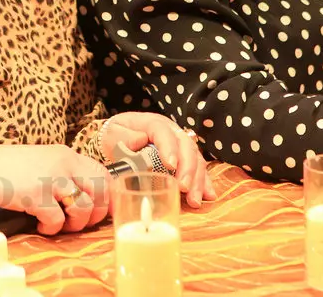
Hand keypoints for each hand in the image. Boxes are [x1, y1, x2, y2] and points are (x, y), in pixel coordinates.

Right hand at [0, 144, 111, 235]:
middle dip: (96, 214)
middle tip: (79, 222)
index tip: (106, 212)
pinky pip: (57, 220)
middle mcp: (63, 163)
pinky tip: (39, 223)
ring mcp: (51, 178)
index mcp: (66, 155)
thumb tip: (85, 197)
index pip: (103, 173)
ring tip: (58, 224)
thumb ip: (63, 173)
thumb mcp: (42, 162)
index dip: (109, 197)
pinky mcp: (36, 194)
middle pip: (101, 191)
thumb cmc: (7, 168)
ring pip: (84, 208)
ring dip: (74, 224)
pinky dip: (50, 227)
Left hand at [100, 113, 214, 208]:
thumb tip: (140, 140)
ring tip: (194, 199)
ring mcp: (180, 144)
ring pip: (195, 158)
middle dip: (187, 168)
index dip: (169, 147)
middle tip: (184, 187)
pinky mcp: (184, 158)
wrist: (119, 138)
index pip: (163, 132)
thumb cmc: (116, 135)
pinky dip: (203, 182)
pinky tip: (208, 195)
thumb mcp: (114, 133)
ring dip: (197, 180)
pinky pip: (198, 168)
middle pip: (185, 146)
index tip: (170, 165)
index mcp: (153, 123)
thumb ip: (124, 136)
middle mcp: (172, 132)